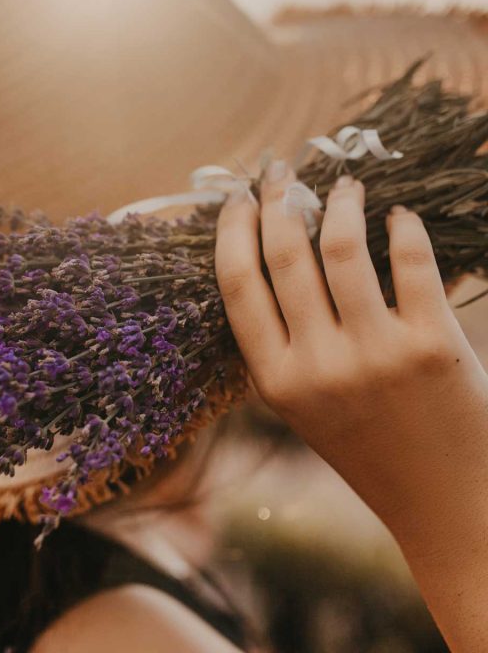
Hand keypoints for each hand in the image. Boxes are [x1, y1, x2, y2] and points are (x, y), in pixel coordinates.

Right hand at [215, 161, 487, 651]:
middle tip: (283, 176)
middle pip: (285, 257)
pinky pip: (411, 264)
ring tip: (345, 188)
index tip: (237, 200)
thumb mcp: (301, 407)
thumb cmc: (367, 446)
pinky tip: (398, 219)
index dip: (233, 232)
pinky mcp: (433, 345)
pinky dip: (402, 229)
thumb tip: (267, 256)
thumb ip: (279, 346)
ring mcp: (376, 354)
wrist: (442, 500)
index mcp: (276, 380)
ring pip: (343, 249)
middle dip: (279, 202)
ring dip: (341, 204)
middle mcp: (319, 365)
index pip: (237, 286)